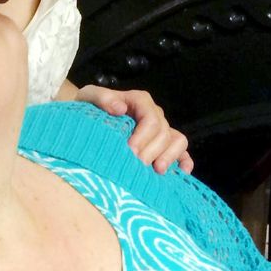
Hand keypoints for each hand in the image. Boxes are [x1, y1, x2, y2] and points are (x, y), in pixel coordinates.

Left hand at [73, 85, 193, 174]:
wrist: (87, 121)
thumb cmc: (88, 109)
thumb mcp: (88, 97)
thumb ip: (101, 97)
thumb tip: (120, 108)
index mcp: (139, 101)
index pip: (151, 119)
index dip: (143, 136)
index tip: (130, 151)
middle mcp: (154, 114)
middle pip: (163, 133)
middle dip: (151, 151)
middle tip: (135, 166)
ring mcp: (161, 130)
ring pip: (177, 141)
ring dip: (169, 156)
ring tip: (156, 170)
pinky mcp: (164, 145)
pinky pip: (182, 151)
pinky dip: (184, 161)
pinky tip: (182, 173)